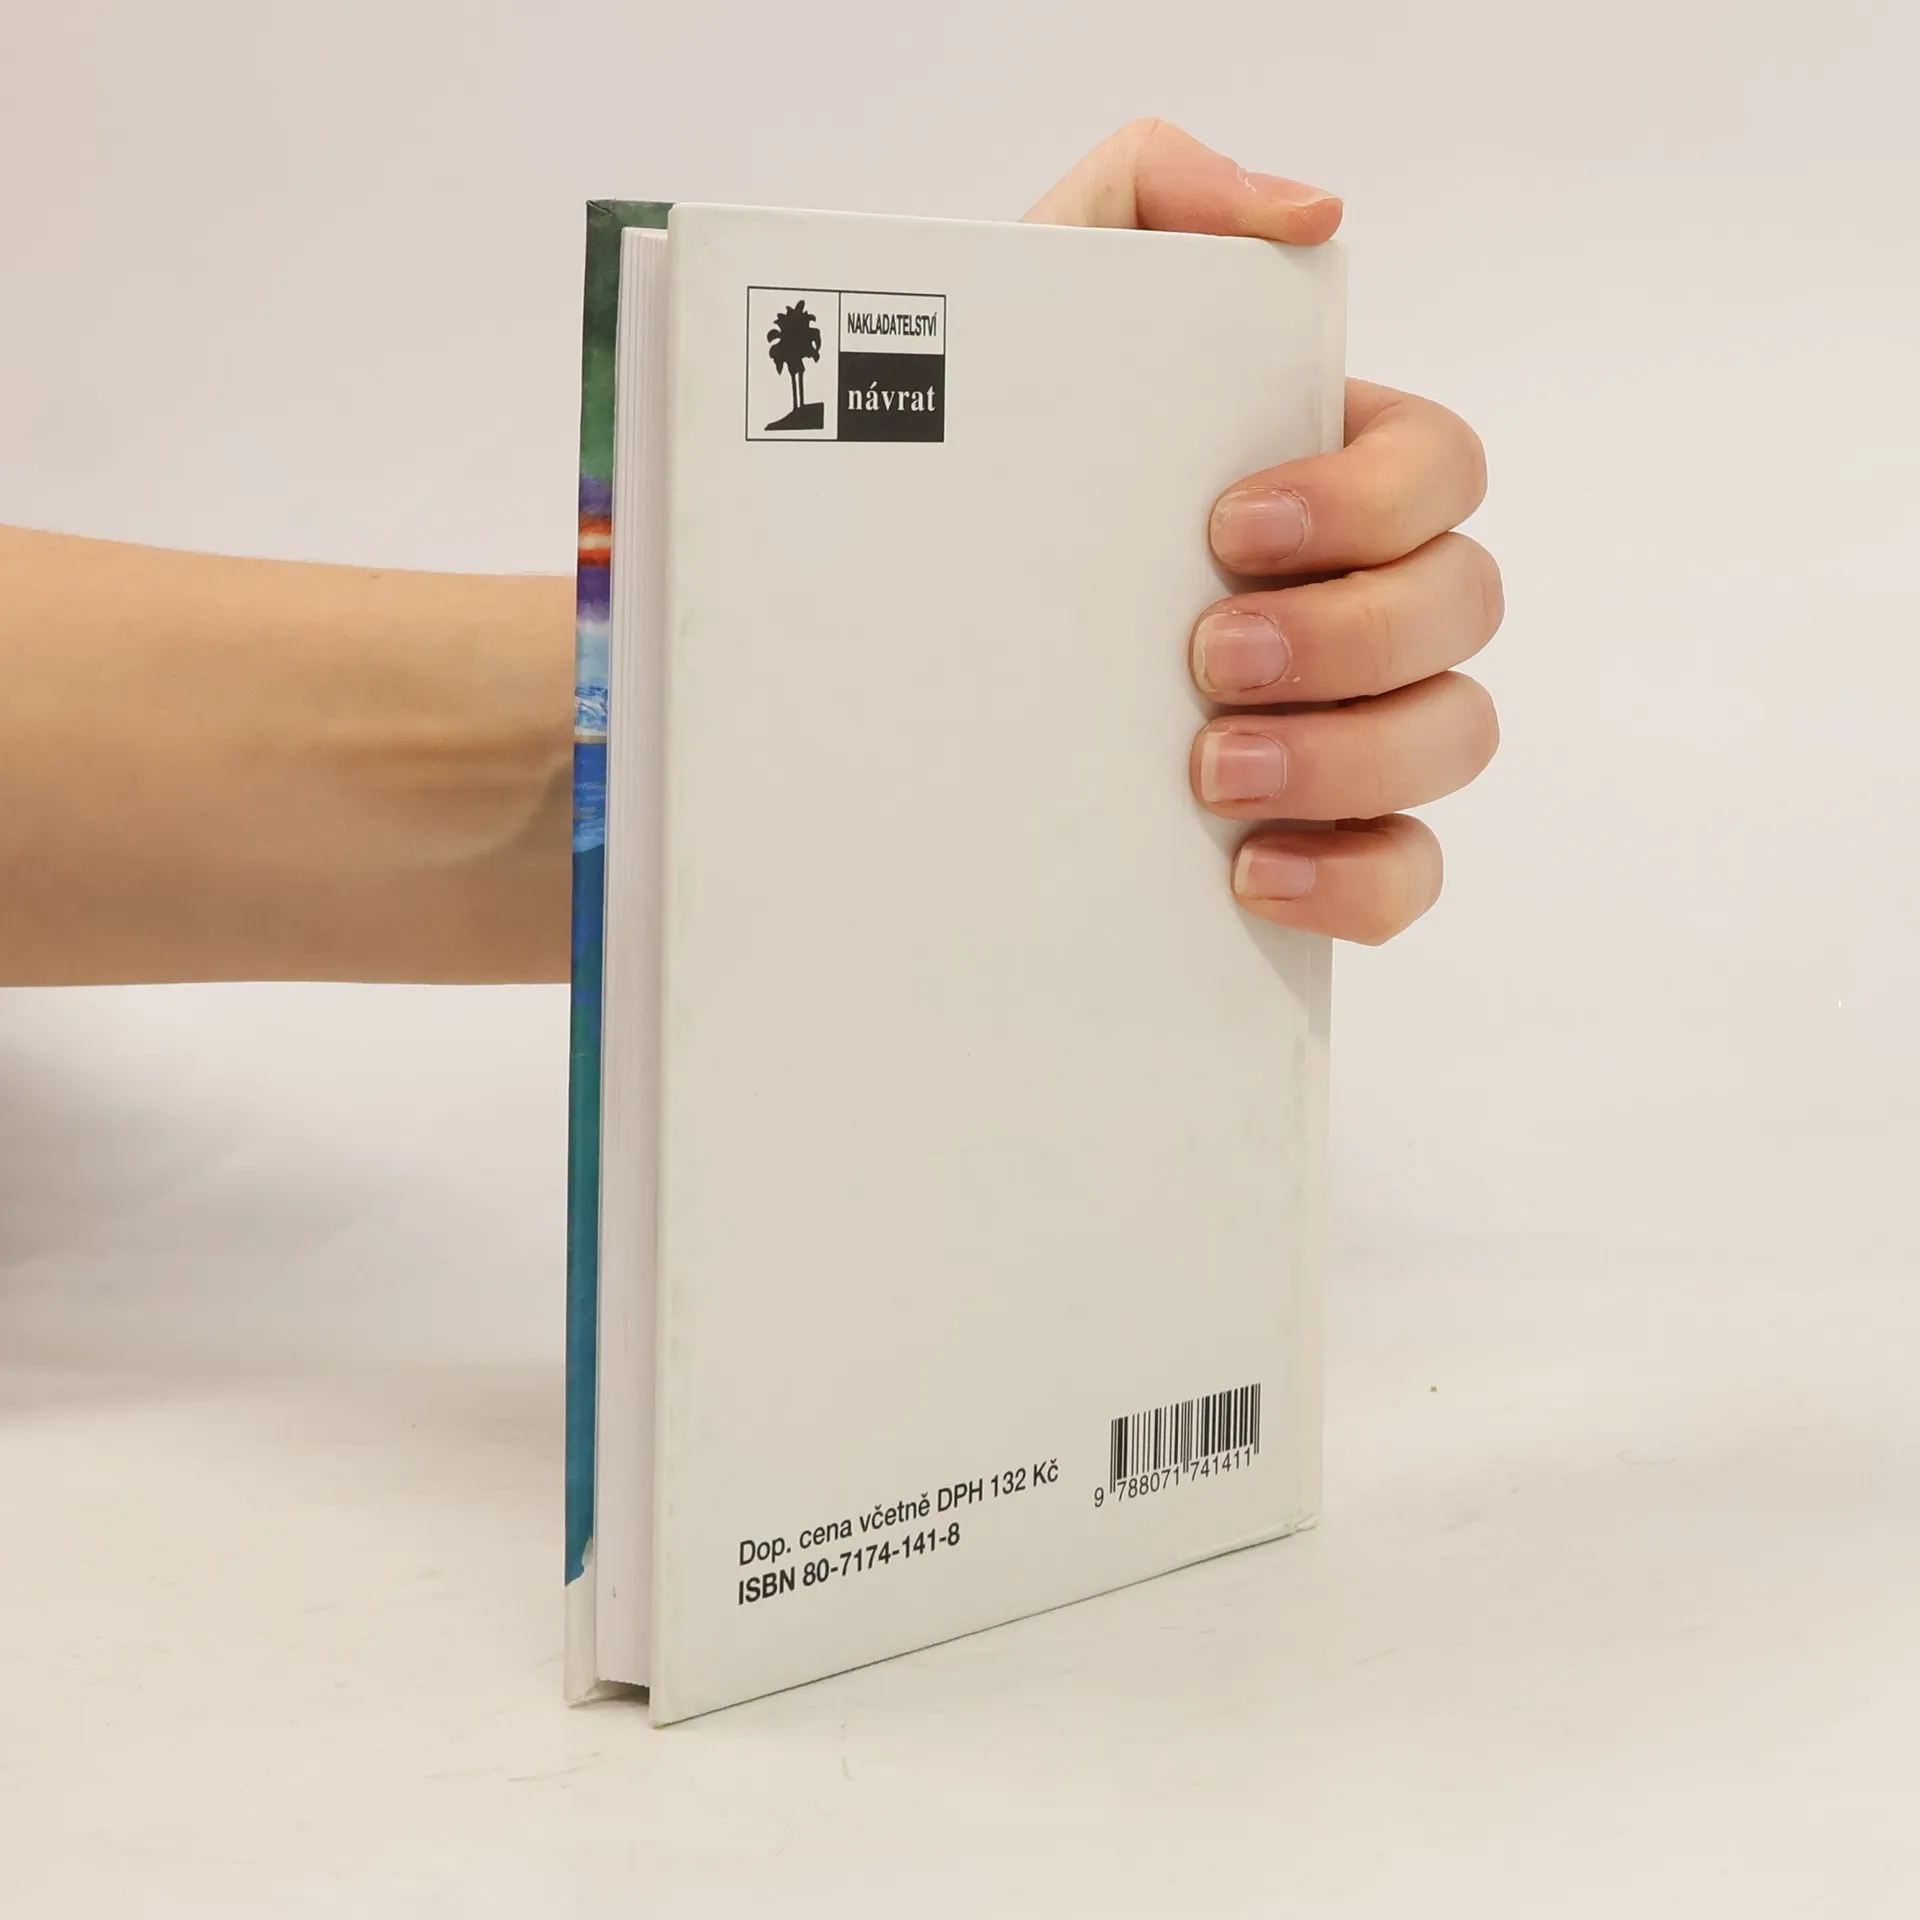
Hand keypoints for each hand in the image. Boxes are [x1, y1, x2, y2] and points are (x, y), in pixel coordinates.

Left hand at [1026, 121, 1501, 943]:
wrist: (876, 635)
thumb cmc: (973, 463)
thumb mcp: (1035, 299)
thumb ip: (1154, 195)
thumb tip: (1311, 216)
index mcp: (1318, 476)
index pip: (1438, 467)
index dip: (1367, 501)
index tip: (1230, 526)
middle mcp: (1354, 597)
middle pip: (1465, 604)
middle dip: (1348, 635)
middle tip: (1205, 657)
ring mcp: (1347, 723)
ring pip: (1453, 735)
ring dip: (1348, 754)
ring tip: (1208, 774)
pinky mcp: (1317, 838)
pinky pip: (1406, 873)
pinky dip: (1355, 877)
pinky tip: (1249, 872)